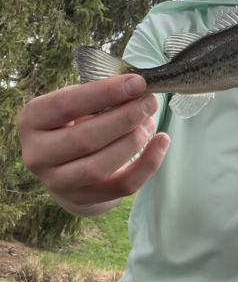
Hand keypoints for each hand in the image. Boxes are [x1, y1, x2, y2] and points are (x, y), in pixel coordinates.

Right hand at [16, 75, 169, 214]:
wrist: (66, 165)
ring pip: (100, 167)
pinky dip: (148, 164)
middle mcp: (37, 154)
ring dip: (133, 141)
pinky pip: (122, 186)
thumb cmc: (76, 122)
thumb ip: (101, 95)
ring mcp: (57, 183)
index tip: (137, 83)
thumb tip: (138, 87)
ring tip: (150, 121)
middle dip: (125, 118)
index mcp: (32, 120)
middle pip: (85, 138)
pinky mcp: (84, 199)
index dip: (105, 92)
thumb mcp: (77, 104)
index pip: (67, 104)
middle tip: (150, 102)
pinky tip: (162, 141)